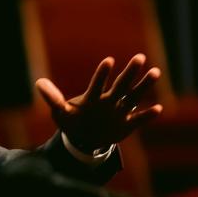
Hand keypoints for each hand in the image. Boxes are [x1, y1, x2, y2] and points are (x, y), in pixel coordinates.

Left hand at [35, 54, 162, 152]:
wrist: (85, 139)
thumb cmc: (73, 121)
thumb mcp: (61, 112)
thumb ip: (53, 98)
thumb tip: (38, 82)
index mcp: (93, 98)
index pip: (98, 84)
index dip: (102, 74)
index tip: (108, 61)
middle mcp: (109, 101)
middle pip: (120, 85)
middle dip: (129, 73)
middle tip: (140, 57)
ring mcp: (119, 112)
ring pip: (134, 97)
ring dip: (144, 86)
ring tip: (156, 71)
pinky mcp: (127, 125)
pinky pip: (139, 119)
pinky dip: (147, 115)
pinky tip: (158, 108)